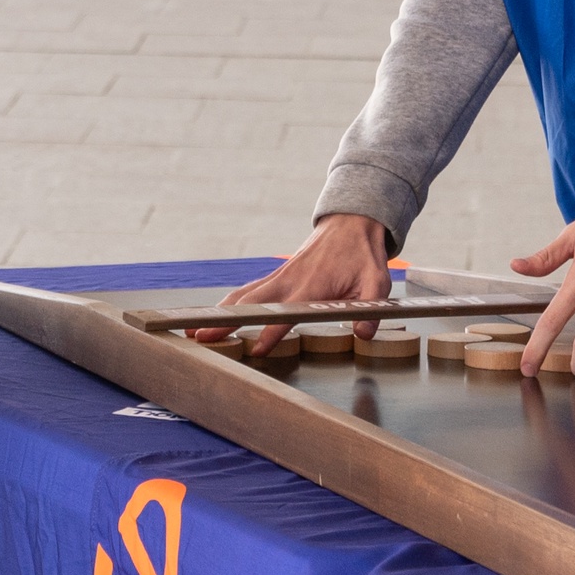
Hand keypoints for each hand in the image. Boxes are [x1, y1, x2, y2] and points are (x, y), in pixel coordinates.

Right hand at [208, 213, 392, 355]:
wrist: (351, 225)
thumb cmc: (362, 256)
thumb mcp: (377, 282)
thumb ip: (369, 310)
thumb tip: (363, 333)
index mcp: (311, 287)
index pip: (286, 314)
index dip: (271, 333)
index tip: (255, 348)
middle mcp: (289, 282)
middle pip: (251, 304)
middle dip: (225, 321)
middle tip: (202, 335)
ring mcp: (280, 278)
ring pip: (244, 296)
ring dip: (221, 312)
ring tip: (198, 328)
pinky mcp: (279, 276)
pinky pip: (251, 289)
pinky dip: (232, 302)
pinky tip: (219, 312)